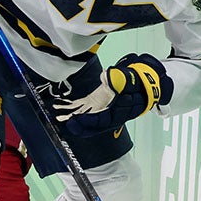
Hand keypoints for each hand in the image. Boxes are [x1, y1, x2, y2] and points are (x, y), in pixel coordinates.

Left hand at [50, 53, 173, 136]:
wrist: (142, 82)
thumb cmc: (139, 82)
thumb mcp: (133, 79)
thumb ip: (120, 79)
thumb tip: (105, 76)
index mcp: (119, 112)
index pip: (103, 120)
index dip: (90, 121)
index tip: (78, 119)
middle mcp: (108, 113)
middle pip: (92, 123)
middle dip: (78, 124)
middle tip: (66, 122)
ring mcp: (100, 108)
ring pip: (84, 115)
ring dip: (71, 116)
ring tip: (58, 117)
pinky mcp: (95, 102)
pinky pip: (81, 106)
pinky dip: (70, 107)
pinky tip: (59, 105)